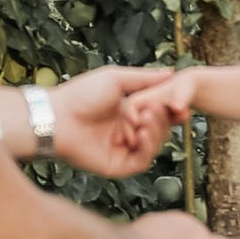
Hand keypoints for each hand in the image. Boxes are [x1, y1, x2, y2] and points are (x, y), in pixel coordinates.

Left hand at [48, 64, 181, 175]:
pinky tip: (141, 135)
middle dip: (161, 119)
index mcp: (127, 113)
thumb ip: (144, 78)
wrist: (58, 116)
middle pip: (158, 130)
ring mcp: (122, 150)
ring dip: (155, 133)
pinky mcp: (117, 165)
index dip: (170, 111)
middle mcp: (127, 132)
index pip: (157, 115)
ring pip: (152, 146)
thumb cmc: (81, 94)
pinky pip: (141, 161)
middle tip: (158, 108)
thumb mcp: (116, 79)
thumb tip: (171, 72)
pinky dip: (146, 148)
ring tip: (146, 120)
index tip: (181, 105)